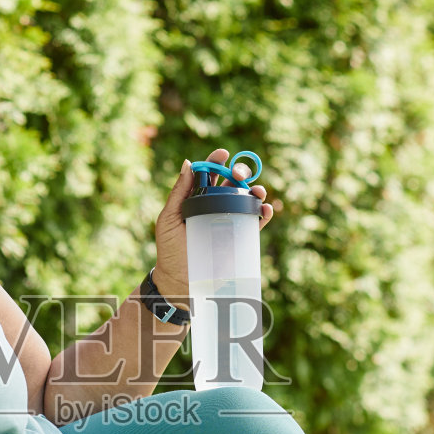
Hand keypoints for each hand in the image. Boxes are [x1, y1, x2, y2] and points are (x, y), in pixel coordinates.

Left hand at [155, 148, 279, 298]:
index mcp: (197, 197)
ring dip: (256, 190)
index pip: (209, 173)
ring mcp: (228, 220)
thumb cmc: (169, 249)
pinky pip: (254, 222)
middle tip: (239, 174)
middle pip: (232, 182)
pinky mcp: (238, 237)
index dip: (217, 160)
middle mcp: (215, 205)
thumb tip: (188, 163)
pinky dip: (263, 213)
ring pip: (247, 199)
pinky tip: (265, 208)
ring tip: (257, 191)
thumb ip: (178, 193)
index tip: (223, 154)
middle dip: (239, 172)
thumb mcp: (168, 219)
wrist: (179, 279)